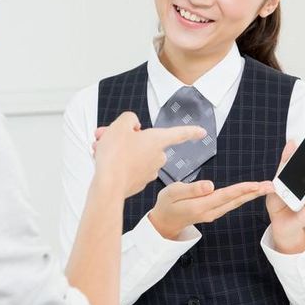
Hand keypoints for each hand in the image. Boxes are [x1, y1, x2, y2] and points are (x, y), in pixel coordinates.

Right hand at [92, 111, 206, 197]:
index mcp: (157, 140)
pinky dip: (118, 162)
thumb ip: (129, 120)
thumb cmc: (115, 154)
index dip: (191, 131)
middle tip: (107, 135)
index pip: (179, 134)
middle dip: (126, 137)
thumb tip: (133, 127)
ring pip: (134, 154)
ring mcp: (149, 171)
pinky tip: (105, 161)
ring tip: (101, 148)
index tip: (202, 132)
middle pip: (145, 142)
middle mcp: (157, 157)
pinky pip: (129, 167)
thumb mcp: (120, 125)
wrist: (108, 185)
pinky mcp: (138, 183)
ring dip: (119, 149)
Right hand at [148, 179, 272, 239]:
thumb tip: (211, 185)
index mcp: (200, 205)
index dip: (242, 189)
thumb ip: (191, 189)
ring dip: (251, 195)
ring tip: (266, 188)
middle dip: (254, 193)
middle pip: (235, 200)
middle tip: (271, 186)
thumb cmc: (166, 204)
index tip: (256, 184)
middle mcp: (210, 212)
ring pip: (235, 203)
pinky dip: (243, 197)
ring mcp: (213, 214)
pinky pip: (231, 204)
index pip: (225, 195)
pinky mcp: (213, 212)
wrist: (164, 222)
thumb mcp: (172, 193)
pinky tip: (250, 193)